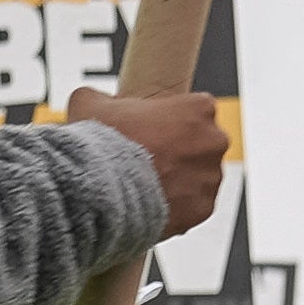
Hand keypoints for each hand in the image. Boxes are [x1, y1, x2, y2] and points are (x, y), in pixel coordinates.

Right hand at [62, 87, 232, 237]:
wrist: (98, 193)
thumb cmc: (101, 146)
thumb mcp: (89, 103)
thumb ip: (100, 96)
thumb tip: (93, 98)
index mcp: (198, 109)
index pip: (196, 107)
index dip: (170, 118)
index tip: (152, 127)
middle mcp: (214, 141)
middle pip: (201, 143)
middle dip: (180, 150)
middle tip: (147, 157)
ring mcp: (211, 177)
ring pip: (199, 176)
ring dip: (179, 179)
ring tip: (145, 184)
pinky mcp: (204, 208)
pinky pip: (193, 204)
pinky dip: (177, 205)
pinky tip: (150, 203)